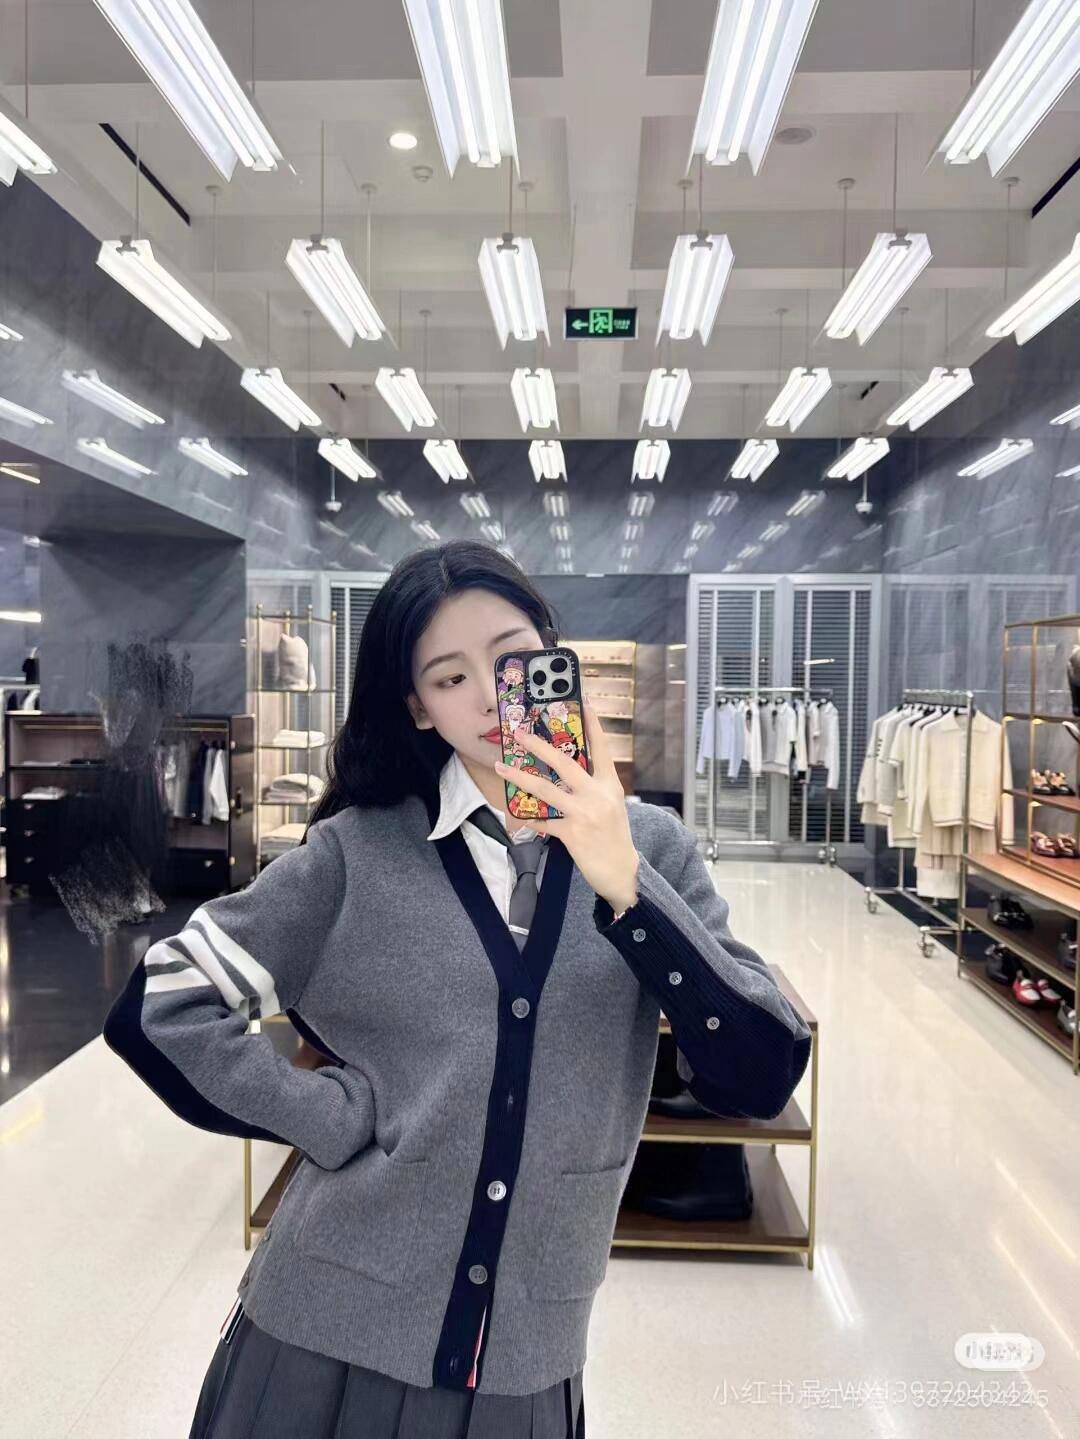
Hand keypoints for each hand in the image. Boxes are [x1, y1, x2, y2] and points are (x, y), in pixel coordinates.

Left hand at [494, 693, 639, 911]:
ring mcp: (584, 813)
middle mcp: (598, 794)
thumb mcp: (611, 805)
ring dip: (520, 776)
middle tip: (520, 733)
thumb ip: (594, 786)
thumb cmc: (614, 836)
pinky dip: (528, 817)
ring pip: (546, 789)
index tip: (583, 700)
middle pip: (565, 762)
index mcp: (610, 785)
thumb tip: (567, 770)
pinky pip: (543, 821)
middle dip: (539, 745)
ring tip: (501, 767)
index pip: (601, 748)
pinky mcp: (572, 833)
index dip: (592, 723)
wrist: (623, 872)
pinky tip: (515, 813)